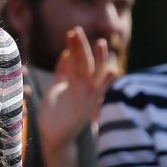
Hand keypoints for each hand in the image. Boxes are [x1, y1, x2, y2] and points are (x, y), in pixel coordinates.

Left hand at [37, 26, 116, 152]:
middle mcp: (84, 88)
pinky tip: (114, 71)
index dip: (75, 47)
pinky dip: (107, 82)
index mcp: (76, 83)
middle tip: (77, 30)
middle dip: (83, 47)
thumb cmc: (53, 113)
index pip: (77, 61)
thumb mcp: (57, 87)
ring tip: (102, 44)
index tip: (72, 32)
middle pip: (86, 64)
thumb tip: (66, 53)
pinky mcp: (88, 107)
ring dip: (98, 59)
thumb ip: (62, 72)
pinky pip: (99, 92)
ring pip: (93, 74)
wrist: (52, 137)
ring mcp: (87, 97)